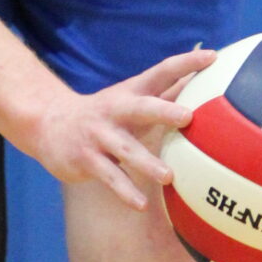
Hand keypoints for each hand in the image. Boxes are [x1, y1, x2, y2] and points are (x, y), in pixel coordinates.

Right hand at [31, 47, 216, 210]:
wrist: (48, 124)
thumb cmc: (106, 114)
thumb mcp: (131, 98)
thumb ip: (166, 91)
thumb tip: (206, 76)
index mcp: (131, 92)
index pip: (162, 71)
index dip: (186, 63)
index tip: (214, 57)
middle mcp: (115, 110)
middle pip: (141, 107)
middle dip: (163, 110)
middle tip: (188, 116)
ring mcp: (99, 135)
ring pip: (125, 149)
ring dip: (146, 162)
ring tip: (168, 177)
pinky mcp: (86, 158)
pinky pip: (109, 177)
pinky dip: (124, 191)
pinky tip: (139, 205)